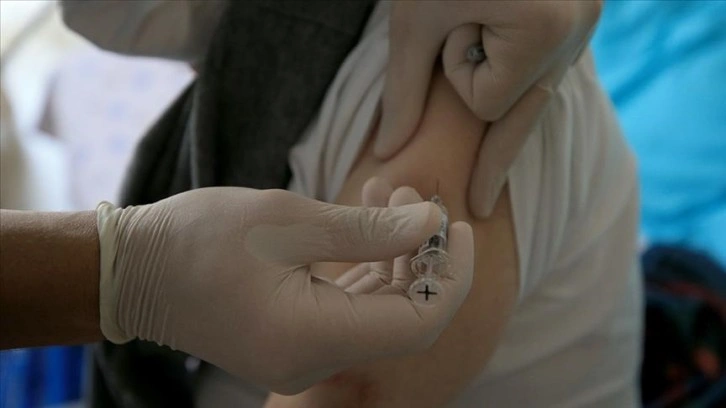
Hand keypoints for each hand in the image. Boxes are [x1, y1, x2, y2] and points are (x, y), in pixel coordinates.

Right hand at [96, 186, 473, 393]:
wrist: (132, 270)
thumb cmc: (197, 240)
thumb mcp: (287, 221)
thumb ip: (367, 229)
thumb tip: (433, 226)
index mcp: (315, 337)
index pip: (419, 321)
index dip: (453, 276)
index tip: (460, 225)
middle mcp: (315, 357)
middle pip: (403, 315)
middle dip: (421, 254)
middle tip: (410, 196)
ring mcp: (304, 349)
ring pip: (378, 308)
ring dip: (394, 254)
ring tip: (387, 195)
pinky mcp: (294, 333)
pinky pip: (349, 305)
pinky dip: (366, 265)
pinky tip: (366, 219)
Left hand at [376, 0, 601, 216]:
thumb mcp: (416, 20)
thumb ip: (404, 92)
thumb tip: (387, 153)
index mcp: (545, 29)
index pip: (491, 105)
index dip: (460, 80)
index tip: (455, 28)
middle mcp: (577, 30)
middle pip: (525, 113)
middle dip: (493, 147)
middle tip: (480, 205)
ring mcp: (586, 22)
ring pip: (537, 90)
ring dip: (502, 80)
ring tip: (479, 47)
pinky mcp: (579, 15)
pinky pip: (546, 65)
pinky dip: (520, 70)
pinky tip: (498, 57)